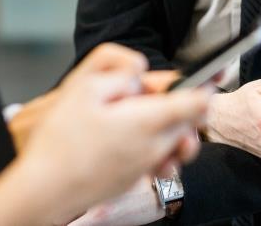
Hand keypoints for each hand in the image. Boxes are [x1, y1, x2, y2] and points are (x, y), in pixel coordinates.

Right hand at [0, 44, 210, 225]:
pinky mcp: (136, 178)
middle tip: (157, 89)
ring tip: (147, 111)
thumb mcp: (85, 88)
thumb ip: (121, 74)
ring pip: (179, 141)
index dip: (207, 82)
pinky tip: (133, 135)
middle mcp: (155, 146)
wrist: (44, 190)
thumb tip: (140, 73)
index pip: (197, 101)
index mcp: (148, 120)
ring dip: (174, 124)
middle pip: (192, 121)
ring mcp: (147, 166)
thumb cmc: (60, 140)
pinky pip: (160, 157)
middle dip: (186, 101)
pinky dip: (158, 144)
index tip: (217, 70)